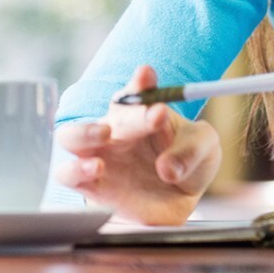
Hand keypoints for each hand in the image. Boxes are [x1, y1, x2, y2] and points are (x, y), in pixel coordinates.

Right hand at [53, 65, 221, 224]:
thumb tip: (167, 169)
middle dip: (130, 111)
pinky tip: (96, 168)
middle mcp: (117, 129)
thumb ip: (192, 151)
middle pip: (110, 112)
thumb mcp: (204, 147)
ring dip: (84, 132)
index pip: (137, 90)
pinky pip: (69, 174)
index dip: (139, 82)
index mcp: (144, 111)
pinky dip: (76, 169)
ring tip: (106, 134)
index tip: (147, 74)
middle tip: (155, 114)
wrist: (181, 198)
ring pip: (70, 136)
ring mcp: (100, 155)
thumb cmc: (188, 160)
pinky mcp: (91, 185)